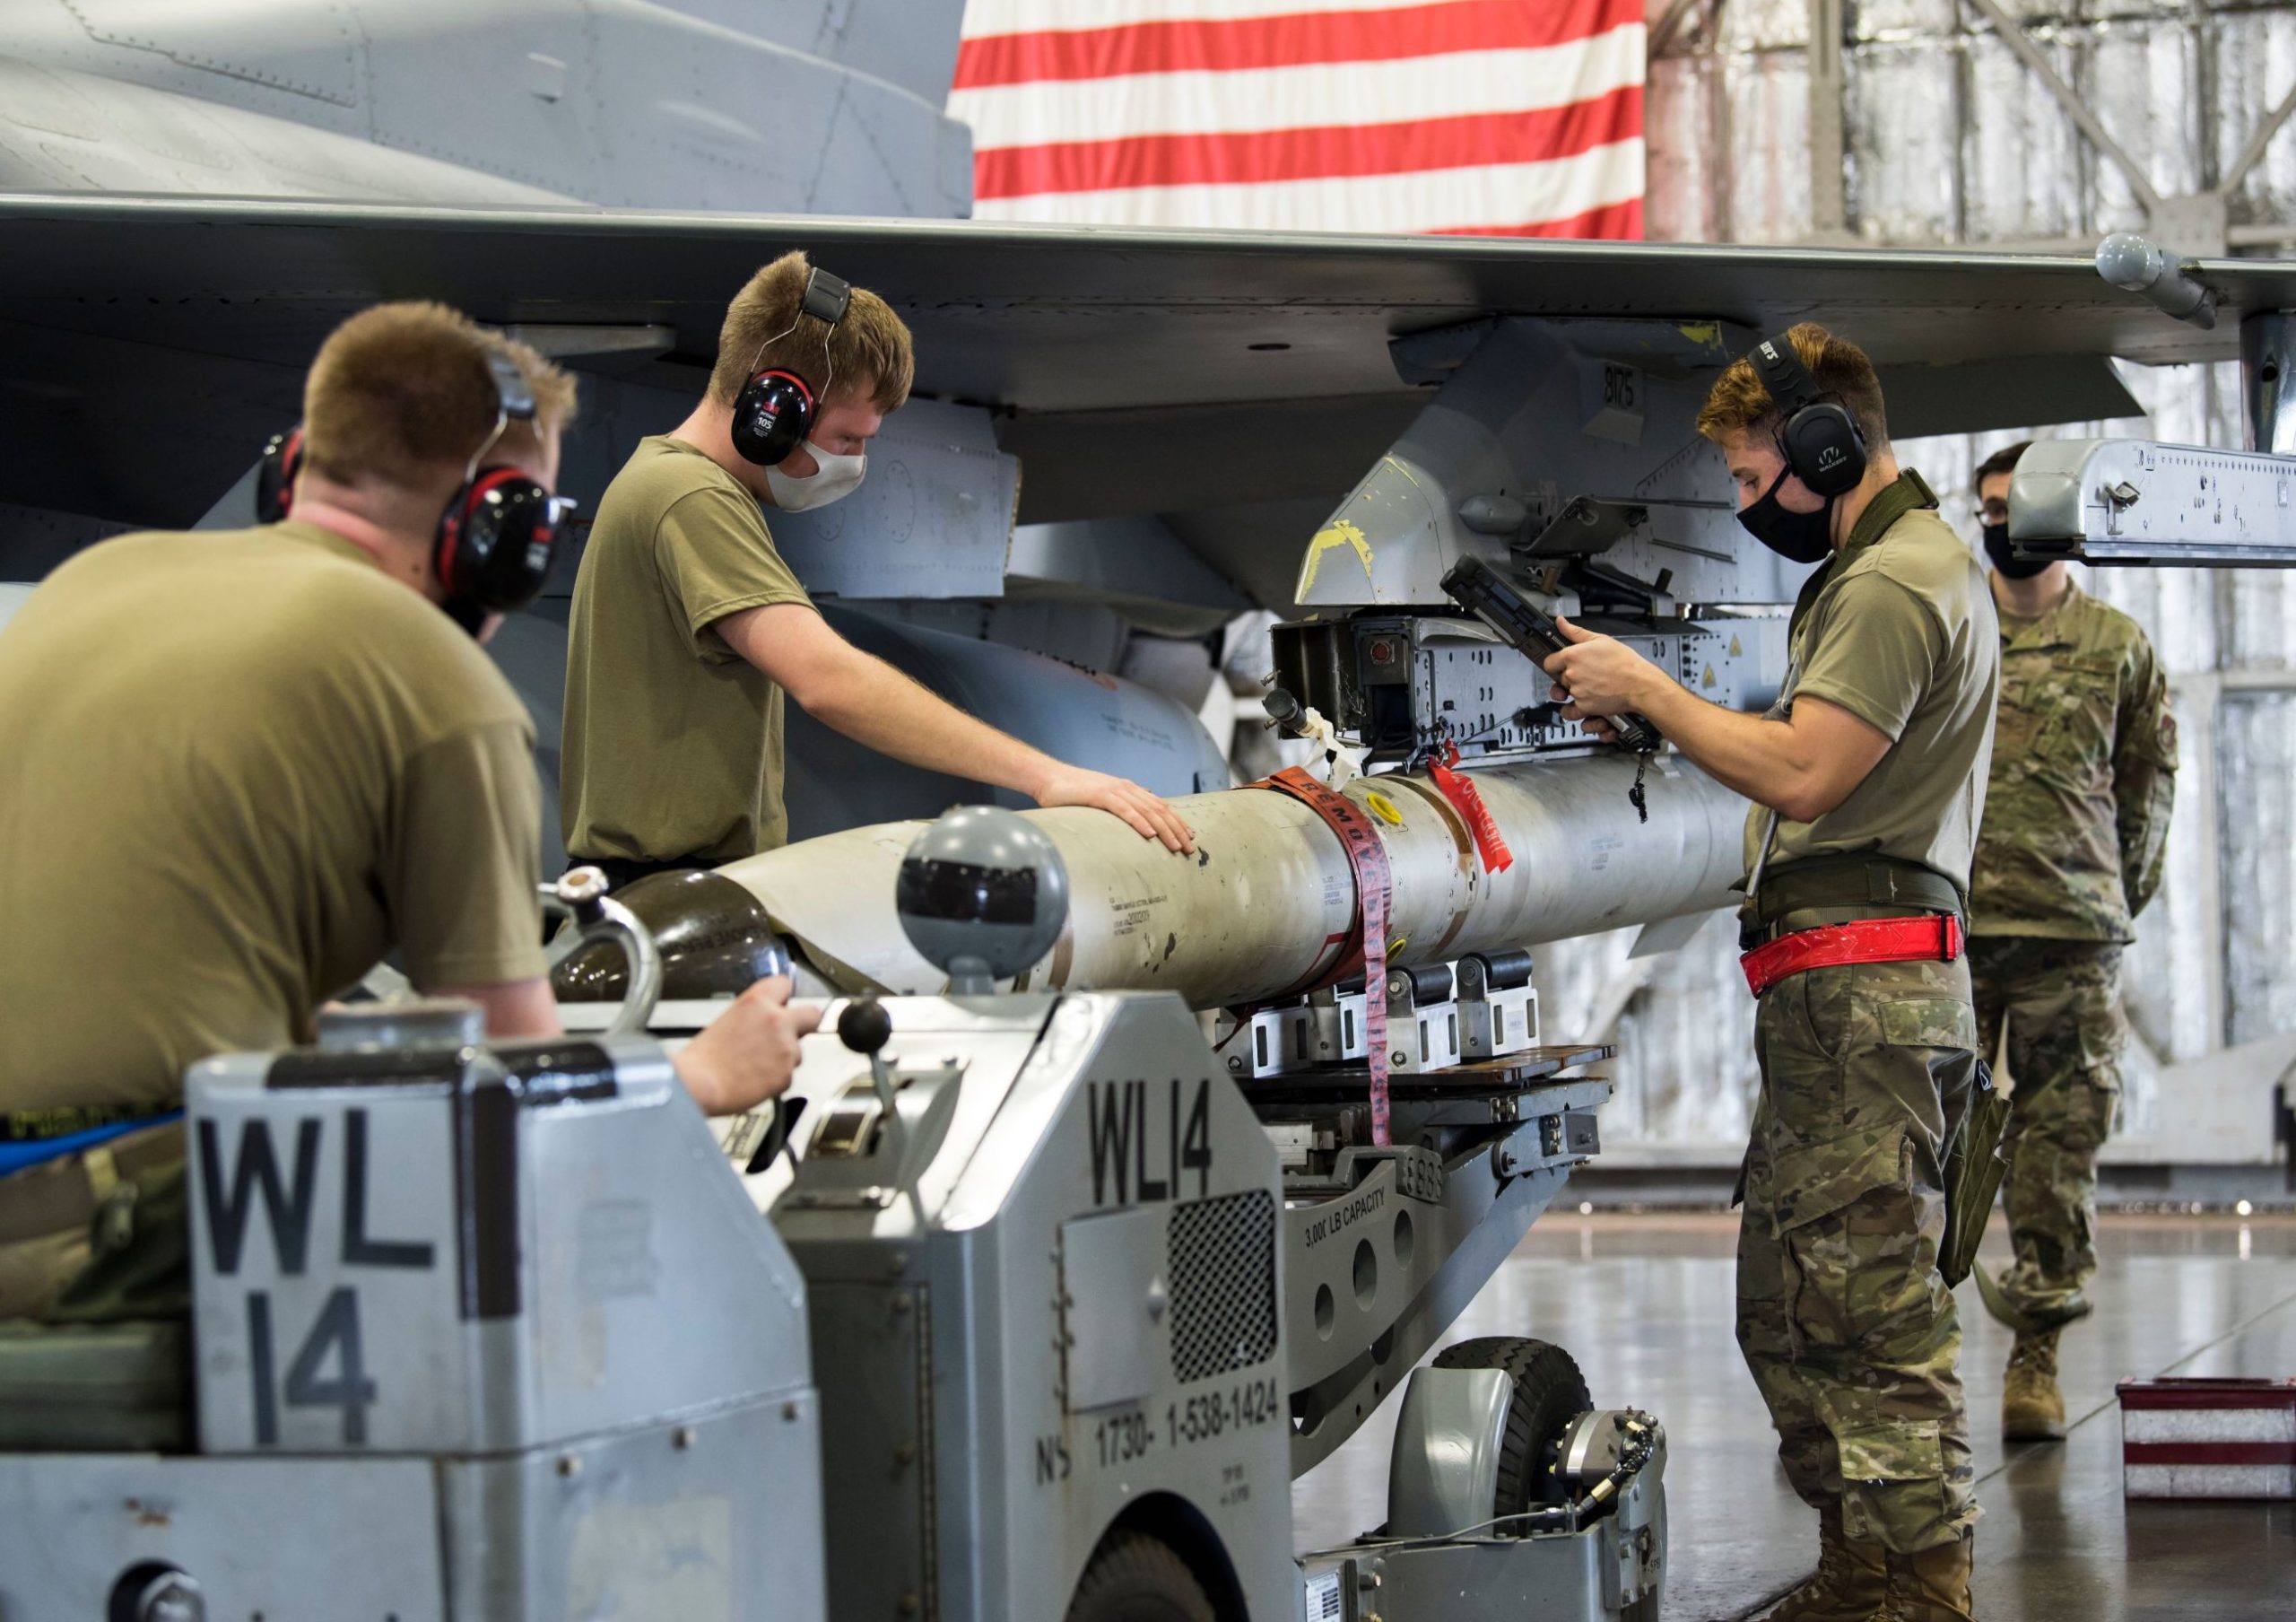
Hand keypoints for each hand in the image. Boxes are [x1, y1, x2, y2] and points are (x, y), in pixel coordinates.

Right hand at [671, 976, 822, 1115]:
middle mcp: (776, 1020)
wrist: (699, 1084)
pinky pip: (789, 1074)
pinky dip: (777, 1079)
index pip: (785, 984)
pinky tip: (757, 1079)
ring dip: (785, 1057)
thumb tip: (766, 1019)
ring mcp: (786, 1047)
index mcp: (757, 1001)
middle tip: (793, 1033)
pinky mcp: (787, 1073)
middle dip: (806, 1024)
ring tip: (759, 1065)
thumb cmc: (705, 1057)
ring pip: (799, 1050)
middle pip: (813, 1014)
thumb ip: (754, 1015)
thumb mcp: (728, 1019)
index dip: (784, 996)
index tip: (783, 1003)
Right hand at [1033, 763, 1196, 853]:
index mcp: (1128, 789)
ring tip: (1176, 845)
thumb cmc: (1072, 791)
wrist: (1048, 777)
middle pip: (1159, 810)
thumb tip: (1136, 812)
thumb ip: (1119, 804)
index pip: (1159, 806)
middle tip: (1190, 848)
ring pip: (1147, 811)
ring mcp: (1114, 790)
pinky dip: (1139, 821)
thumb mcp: (1101, 797)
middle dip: (1177, 829)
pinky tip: (1150, 833)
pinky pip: (1124, 810)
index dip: (1177, 821)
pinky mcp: (1100, 795)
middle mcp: (1126, 788)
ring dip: (1164, 829)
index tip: (1190, 836)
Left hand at [1543, 616, 1658, 739]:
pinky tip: (1583, 703)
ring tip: (1585, 687)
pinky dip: (1575, 709)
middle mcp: (1571, 674)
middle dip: (1567, 676)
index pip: (1548, 662)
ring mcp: (1576, 691)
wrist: (1640, 684)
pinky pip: (1571, 711)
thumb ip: (1575, 632)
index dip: (1555, 663)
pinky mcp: (1584, 707)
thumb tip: (1560, 622)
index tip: (1560, 664)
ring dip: (1572, 691)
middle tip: (1583, 674)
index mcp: (1572, 655)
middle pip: (1558, 677)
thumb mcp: (1601, 639)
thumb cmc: (1625, 662)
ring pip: (1566, 693)